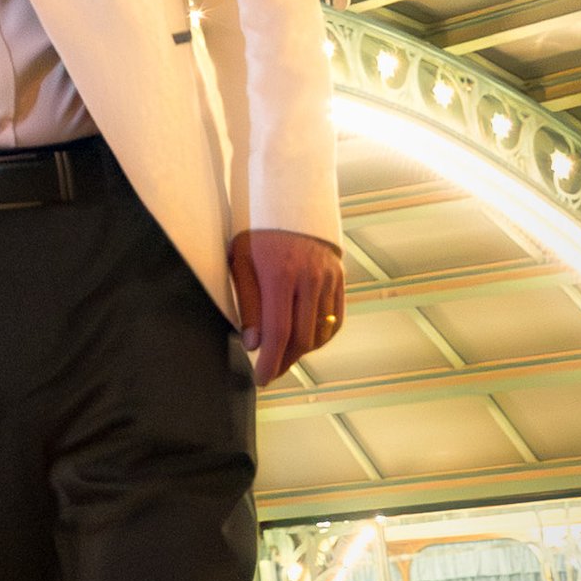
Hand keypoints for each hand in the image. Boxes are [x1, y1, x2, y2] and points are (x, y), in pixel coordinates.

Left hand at [229, 229, 345, 385]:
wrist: (292, 202)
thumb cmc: (259, 232)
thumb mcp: (241, 261)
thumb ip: (248, 304)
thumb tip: (253, 344)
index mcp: (280, 275)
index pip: (278, 332)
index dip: (270, 361)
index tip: (261, 378)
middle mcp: (309, 279)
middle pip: (302, 338)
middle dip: (285, 361)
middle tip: (270, 371)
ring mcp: (328, 279)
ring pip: (320, 333)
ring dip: (302, 351)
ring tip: (283, 354)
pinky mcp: (340, 279)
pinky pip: (335, 321)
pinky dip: (321, 337)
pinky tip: (305, 340)